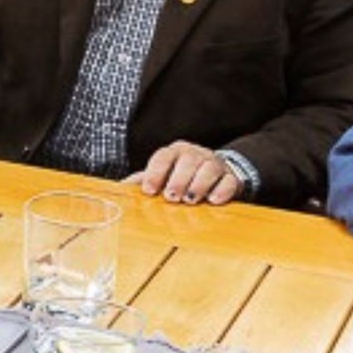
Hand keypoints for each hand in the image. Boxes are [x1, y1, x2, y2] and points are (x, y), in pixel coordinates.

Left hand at [124, 140, 241, 204]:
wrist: (216, 173)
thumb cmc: (182, 176)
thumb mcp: (161, 176)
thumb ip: (143, 181)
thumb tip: (120, 189)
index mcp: (174, 152)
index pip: (163, 156)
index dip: (155, 172)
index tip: (149, 190)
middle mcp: (195, 154)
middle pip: (187, 160)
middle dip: (178, 179)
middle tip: (171, 197)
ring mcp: (214, 164)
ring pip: (209, 168)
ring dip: (199, 184)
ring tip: (190, 200)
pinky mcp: (231, 177)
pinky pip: (229, 180)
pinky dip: (222, 190)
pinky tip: (214, 200)